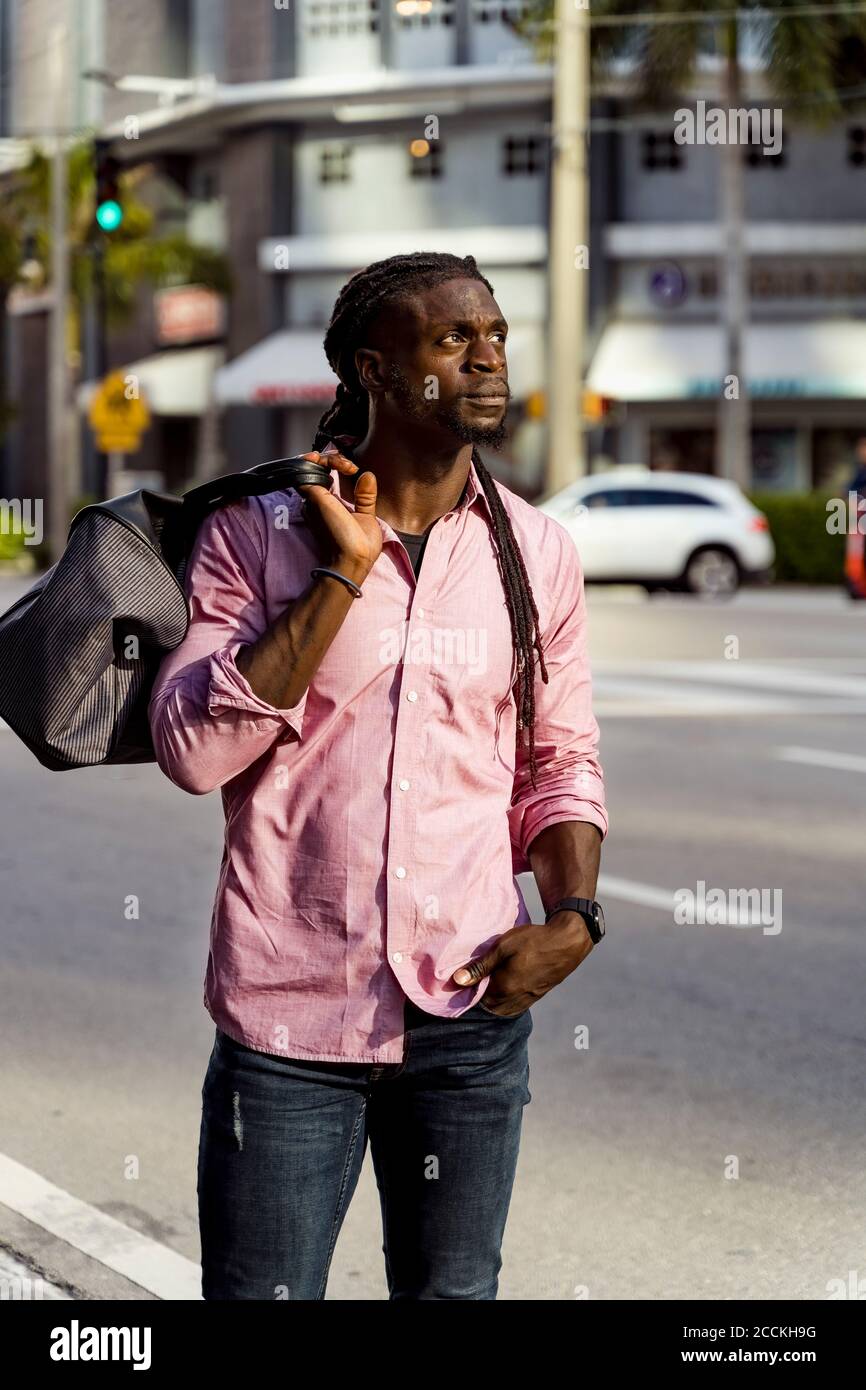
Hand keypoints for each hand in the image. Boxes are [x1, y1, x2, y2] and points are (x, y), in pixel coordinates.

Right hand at [297, 448, 381, 584]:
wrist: (353, 559)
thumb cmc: (359, 547)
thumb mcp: (366, 516)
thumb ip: (364, 497)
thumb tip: (368, 474)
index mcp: (328, 505)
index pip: (325, 476)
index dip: (337, 465)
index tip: (353, 470)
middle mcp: (317, 501)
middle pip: (315, 468)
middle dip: (330, 458)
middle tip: (347, 465)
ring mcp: (313, 498)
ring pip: (309, 465)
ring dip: (326, 457)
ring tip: (341, 461)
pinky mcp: (314, 496)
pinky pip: (308, 468)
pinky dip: (319, 460)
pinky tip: (332, 461)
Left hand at [451, 913, 594, 1016]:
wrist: (567, 942)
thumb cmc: (533, 940)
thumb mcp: (503, 947)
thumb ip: (481, 966)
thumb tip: (457, 980)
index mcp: (504, 989)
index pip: (477, 1001)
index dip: (467, 993)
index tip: (461, 982)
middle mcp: (515, 999)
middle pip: (489, 1008)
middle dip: (479, 999)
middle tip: (472, 983)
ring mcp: (527, 1000)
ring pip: (502, 1009)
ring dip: (492, 1001)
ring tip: (486, 985)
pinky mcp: (536, 996)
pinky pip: (514, 1006)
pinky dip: (505, 1002)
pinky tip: (502, 988)